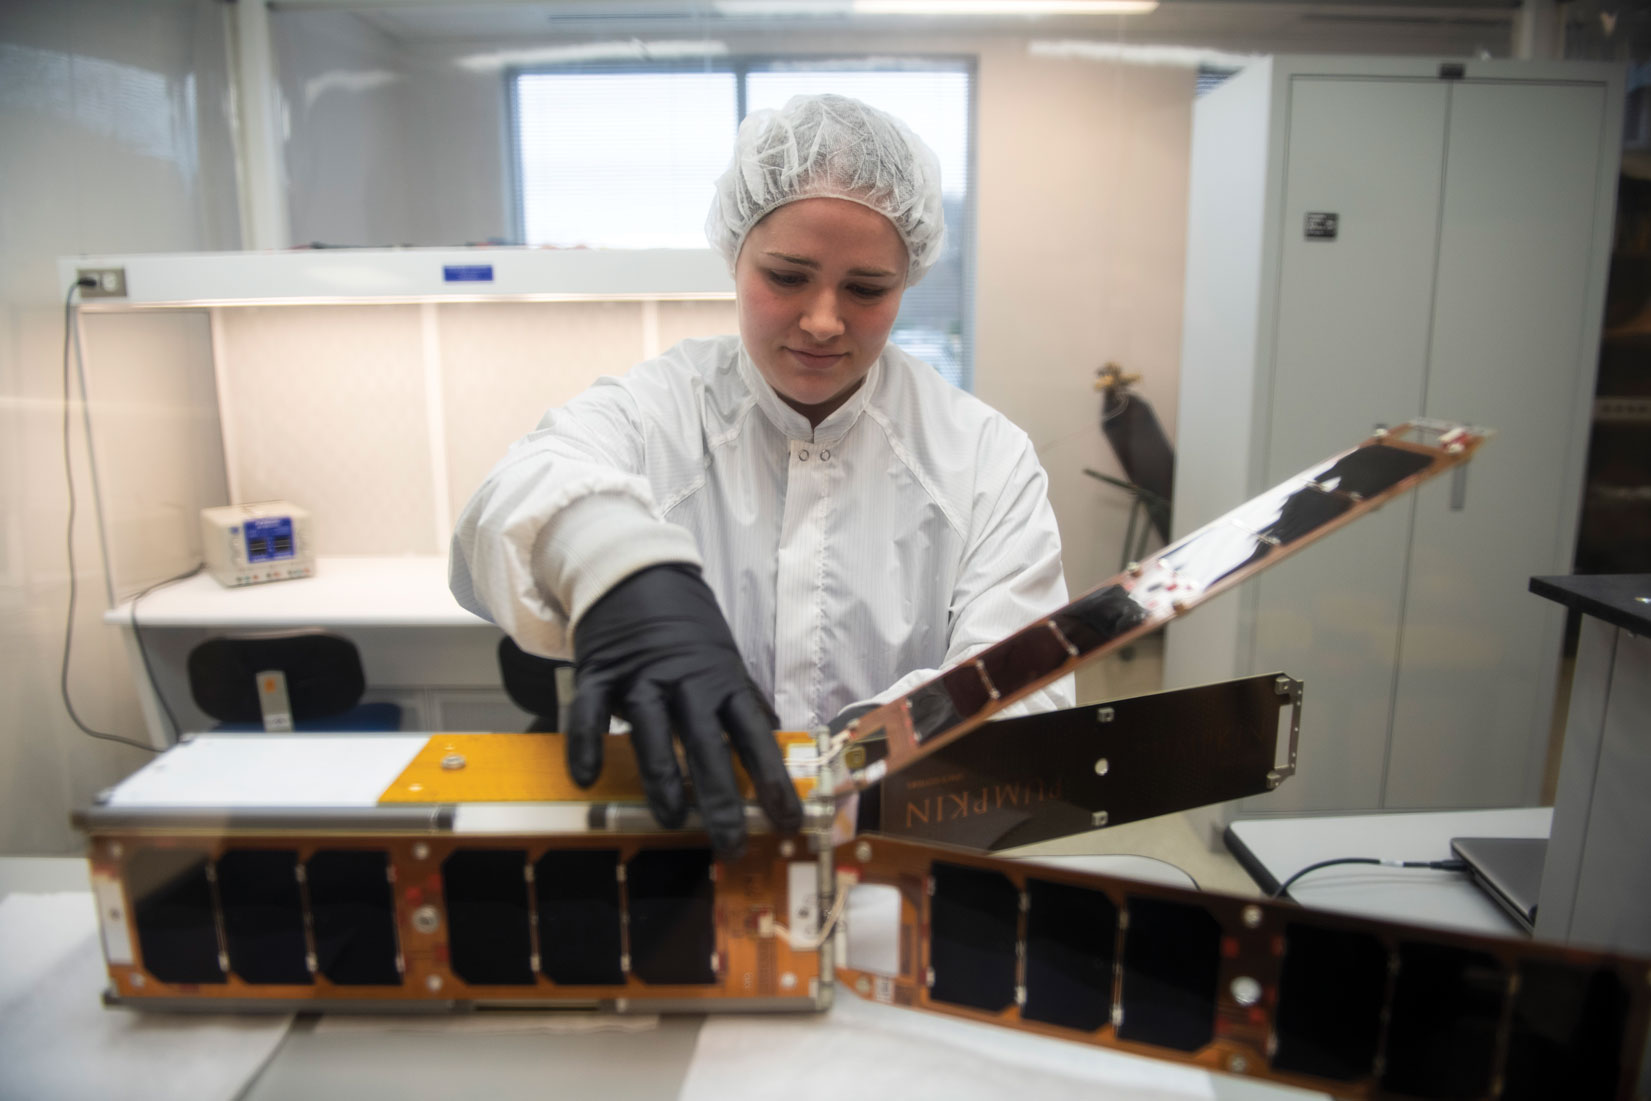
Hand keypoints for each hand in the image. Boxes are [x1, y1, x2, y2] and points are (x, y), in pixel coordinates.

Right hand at [568, 564, 802, 857]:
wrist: (634, 572)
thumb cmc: (685, 628)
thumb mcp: (724, 658)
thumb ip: (744, 699)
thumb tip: (777, 737)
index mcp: (722, 681)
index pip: (755, 737)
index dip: (772, 781)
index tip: (787, 822)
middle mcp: (685, 681)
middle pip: (706, 745)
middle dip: (721, 799)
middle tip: (730, 844)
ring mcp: (640, 677)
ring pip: (651, 733)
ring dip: (662, 780)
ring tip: (671, 821)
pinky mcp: (598, 672)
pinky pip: (589, 712)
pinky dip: (586, 743)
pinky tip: (587, 777)